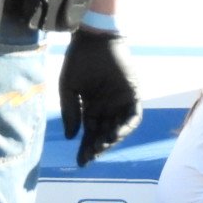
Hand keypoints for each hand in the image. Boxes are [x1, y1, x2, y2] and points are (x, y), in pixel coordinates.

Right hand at [59, 29, 140, 165]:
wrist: (93, 40)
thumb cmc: (78, 61)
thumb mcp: (69, 89)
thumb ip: (71, 112)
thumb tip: (71, 137)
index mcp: (92, 108)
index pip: (90, 133)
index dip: (86, 148)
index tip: (80, 162)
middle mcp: (107, 108)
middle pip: (104, 133)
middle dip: (98, 147)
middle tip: (91, 157)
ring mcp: (120, 103)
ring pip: (119, 128)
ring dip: (112, 139)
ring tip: (102, 147)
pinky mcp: (133, 95)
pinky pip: (133, 116)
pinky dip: (126, 126)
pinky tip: (115, 134)